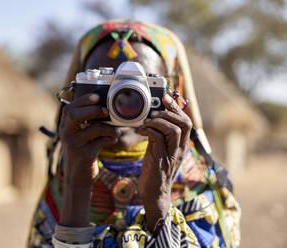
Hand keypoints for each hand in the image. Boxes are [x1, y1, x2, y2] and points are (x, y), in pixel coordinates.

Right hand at [59, 93, 118, 186]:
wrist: (77, 180)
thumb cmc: (81, 154)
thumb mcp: (78, 139)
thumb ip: (85, 125)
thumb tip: (104, 109)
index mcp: (65, 128)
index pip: (69, 109)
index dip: (82, 100)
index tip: (96, 96)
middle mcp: (67, 135)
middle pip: (74, 115)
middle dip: (92, 109)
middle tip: (106, 111)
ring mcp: (74, 145)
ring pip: (92, 128)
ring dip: (108, 127)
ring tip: (115, 130)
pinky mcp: (85, 156)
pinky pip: (100, 142)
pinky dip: (110, 138)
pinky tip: (113, 139)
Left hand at [138, 94, 191, 232]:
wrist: (155, 193)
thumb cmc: (156, 170)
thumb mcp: (160, 150)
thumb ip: (160, 136)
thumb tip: (154, 119)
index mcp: (181, 146)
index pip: (187, 122)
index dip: (177, 108)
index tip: (166, 98)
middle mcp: (179, 150)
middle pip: (185, 124)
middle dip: (169, 113)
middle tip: (155, 113)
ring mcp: (171, 156)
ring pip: (174, 131)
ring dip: (159, 122)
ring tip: (147, 123)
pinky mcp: (160, 162)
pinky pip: (158, 141)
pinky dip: (149, 132)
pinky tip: (142, 132)